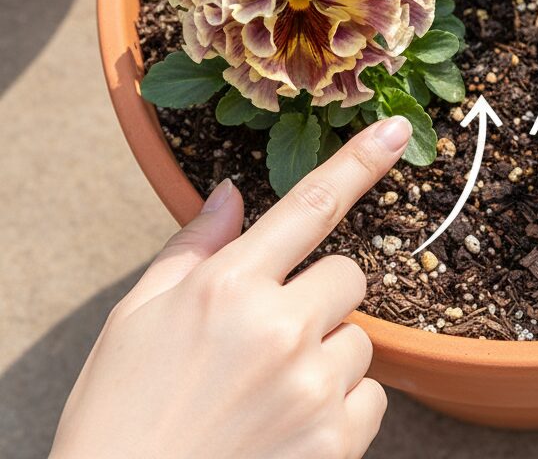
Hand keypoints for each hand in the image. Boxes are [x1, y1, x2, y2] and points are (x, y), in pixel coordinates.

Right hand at [50, 116, 412, 458]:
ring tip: (269, 395)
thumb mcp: (134, 320)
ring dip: (328, 356)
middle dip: (322, 295)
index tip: (398, 130)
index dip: (360, 161)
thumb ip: (192, 248)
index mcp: (227, 287)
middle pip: (349, 275)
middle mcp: (279, 328)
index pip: (310, 206)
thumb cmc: (120, 418)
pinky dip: (342, 410)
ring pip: (359, 340)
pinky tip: (290, 430)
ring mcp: (312, 387)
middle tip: (271, 336)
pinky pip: (371, 399)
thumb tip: (229, 190)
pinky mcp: (335, 442)